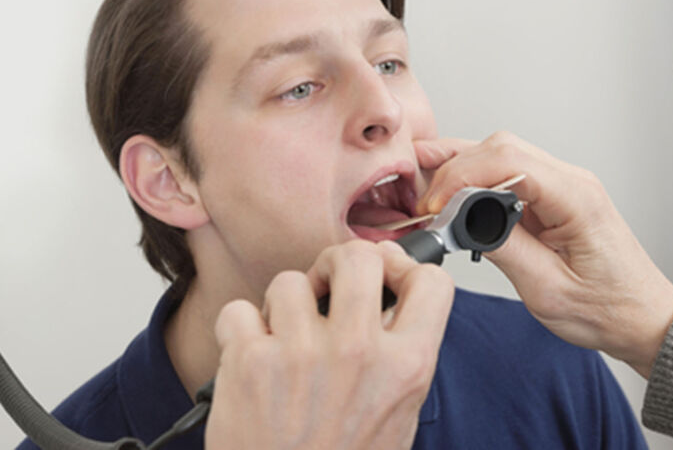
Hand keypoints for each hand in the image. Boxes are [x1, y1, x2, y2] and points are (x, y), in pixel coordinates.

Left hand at [205, 241, 454, 448]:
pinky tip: (252, 359)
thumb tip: (389, 291)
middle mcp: (358, 353)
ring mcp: (302, 353)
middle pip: (358, 257)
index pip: (432, 281)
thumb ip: (401, 353)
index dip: (406, 270)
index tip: (386, 278)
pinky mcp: (250, 361)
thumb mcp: (397, 415)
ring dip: (284, 308)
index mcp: (406, 367)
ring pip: (290, 281)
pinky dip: (239, 331)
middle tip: (328, 287)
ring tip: (285, 343)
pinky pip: (239, 310)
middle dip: (338, 265)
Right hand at [416, 132, 672, 376]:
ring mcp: (565, 187)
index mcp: (577, 198)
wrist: (642, 319)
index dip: (462, 176)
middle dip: (455, 166)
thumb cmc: (609, 310)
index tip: (436, 205)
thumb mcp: (547, 290)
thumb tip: (462, 221)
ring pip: (503, 155)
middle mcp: (573, 182)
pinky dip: (478, 182)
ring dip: (463, 169)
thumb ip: (503, 248)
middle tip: (425, 200)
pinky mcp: (555, 200)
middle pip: (502, 147)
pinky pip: (511, 176)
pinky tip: (456, 197)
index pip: (508, 160)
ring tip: (429, 191)